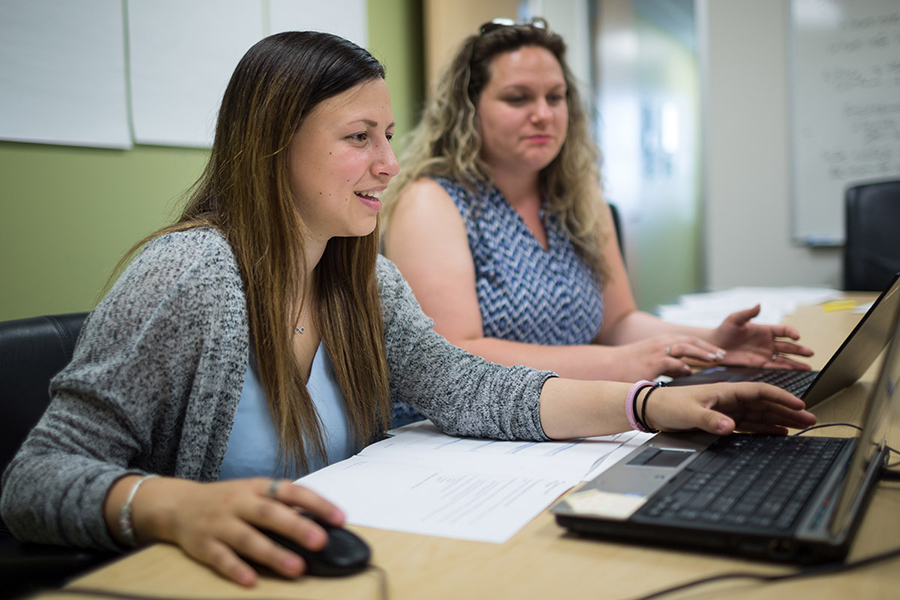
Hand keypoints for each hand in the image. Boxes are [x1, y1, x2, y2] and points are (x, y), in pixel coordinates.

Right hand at [129, 477, 343, 586]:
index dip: (317, 503)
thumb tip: (320, 521)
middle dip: (297, 527)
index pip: (291, 491)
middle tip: (321, 542)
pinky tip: (251, 581)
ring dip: (273, 553)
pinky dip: (236, 569)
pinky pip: (221, 558)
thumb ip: (282, 505)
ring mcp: (221, 524)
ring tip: (296, 567)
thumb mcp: (255, 493)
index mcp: (258, 488)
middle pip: (271, 514)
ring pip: (248, 539)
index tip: (340, 518)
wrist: (178, 505)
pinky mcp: (204, 545)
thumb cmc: (228, 501)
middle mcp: (240, 503)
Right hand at [605, 336, 726, 380]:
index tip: (719, 354)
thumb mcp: (652, 362)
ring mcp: (657, 351)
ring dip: (702, 353)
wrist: (608, 365)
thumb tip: (686, 371)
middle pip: (691, 341)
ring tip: (715, 359)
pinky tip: (691, 371)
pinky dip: (684, 366)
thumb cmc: (629, 366)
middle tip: (723, 355)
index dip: (705, 346)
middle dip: (709, 348)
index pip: (689, 340)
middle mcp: (662, 343)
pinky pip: (672, 362)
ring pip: (685, 348)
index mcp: (663, 342)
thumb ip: (670, 366)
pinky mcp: (653, 362)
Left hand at [644, 382, 816, 435]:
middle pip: (766, 403)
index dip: (781, 397)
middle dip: (788, 410)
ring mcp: (728, 409)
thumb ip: (711, 420)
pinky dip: (765, 428)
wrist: (652, 410)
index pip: (760, 391)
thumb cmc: (669, 405)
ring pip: (761, 414)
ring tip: (802, 426)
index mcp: (726, 391)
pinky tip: (779, 432)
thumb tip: (731, 427)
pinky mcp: (722, 420)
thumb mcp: (690, 413)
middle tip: (810, 419)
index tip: (799, 404)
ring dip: (781, 419)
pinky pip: (750, 424)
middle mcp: (730, 399)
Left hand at [710, 305, 813, 368]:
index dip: (791, 332)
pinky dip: (783, 370)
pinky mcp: (758, 365)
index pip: (783, 330)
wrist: (713, 346)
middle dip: (799, 350)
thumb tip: (758, 305)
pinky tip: (793, 373)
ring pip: (784, 359)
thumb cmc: (723, 330)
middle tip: (810, 353)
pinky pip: (773, 368)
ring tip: (807, 367)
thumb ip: (747, 313)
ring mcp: (764, 354)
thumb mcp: (734, 319)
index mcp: (764, 330)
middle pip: (788, 346)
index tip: (797, 336)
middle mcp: (767, 343)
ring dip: (796, 363)